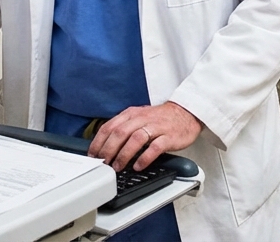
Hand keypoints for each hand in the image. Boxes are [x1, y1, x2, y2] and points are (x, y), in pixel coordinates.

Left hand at [88, 102, 202, 171]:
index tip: (93, 155)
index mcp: (132, 114)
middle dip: (108, 149)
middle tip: (103, 163)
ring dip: (124, 154)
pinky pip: (155, 147)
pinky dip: (144, 157)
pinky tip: (138, 166)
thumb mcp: (139, 117)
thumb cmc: (160, 119)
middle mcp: (142, 118)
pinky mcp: (169, 136)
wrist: (186, 113)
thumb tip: (105, 146)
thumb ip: (124, 128)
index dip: (99, 141)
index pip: (110, 126)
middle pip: (120, 132)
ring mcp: (156, 127)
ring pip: (135, 138)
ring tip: (118, 166)